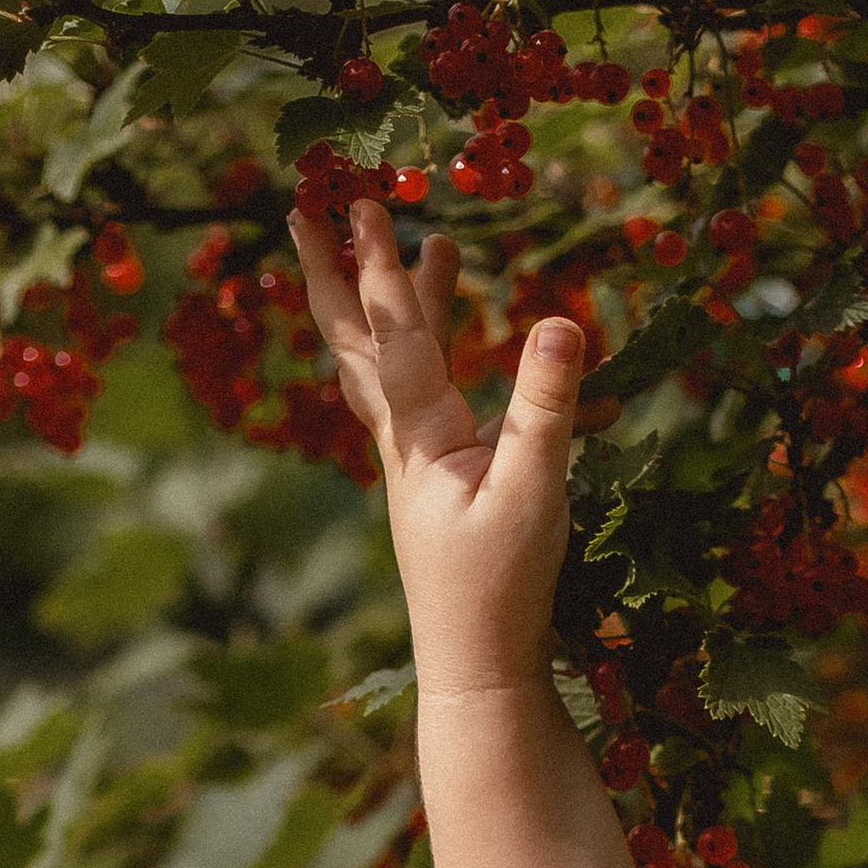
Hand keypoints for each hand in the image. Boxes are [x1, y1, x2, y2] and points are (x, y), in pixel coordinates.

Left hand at [288, 200, 585, 694]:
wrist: (477, 667)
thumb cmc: (505, 588)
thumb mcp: (535, 492)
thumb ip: (548, 407)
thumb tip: (561, 318)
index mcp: (420, 436)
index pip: (396, 332)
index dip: (381, 264)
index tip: (359, 200)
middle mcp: (405, 442)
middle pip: (359, 340)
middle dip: (337, 273)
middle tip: (305, 209)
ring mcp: (417, 463)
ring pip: (394, 365)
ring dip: (402, 303)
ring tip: (431, 242)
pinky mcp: (438, 485)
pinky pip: (423, 397)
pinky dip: (433, 355)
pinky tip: (462, 342)